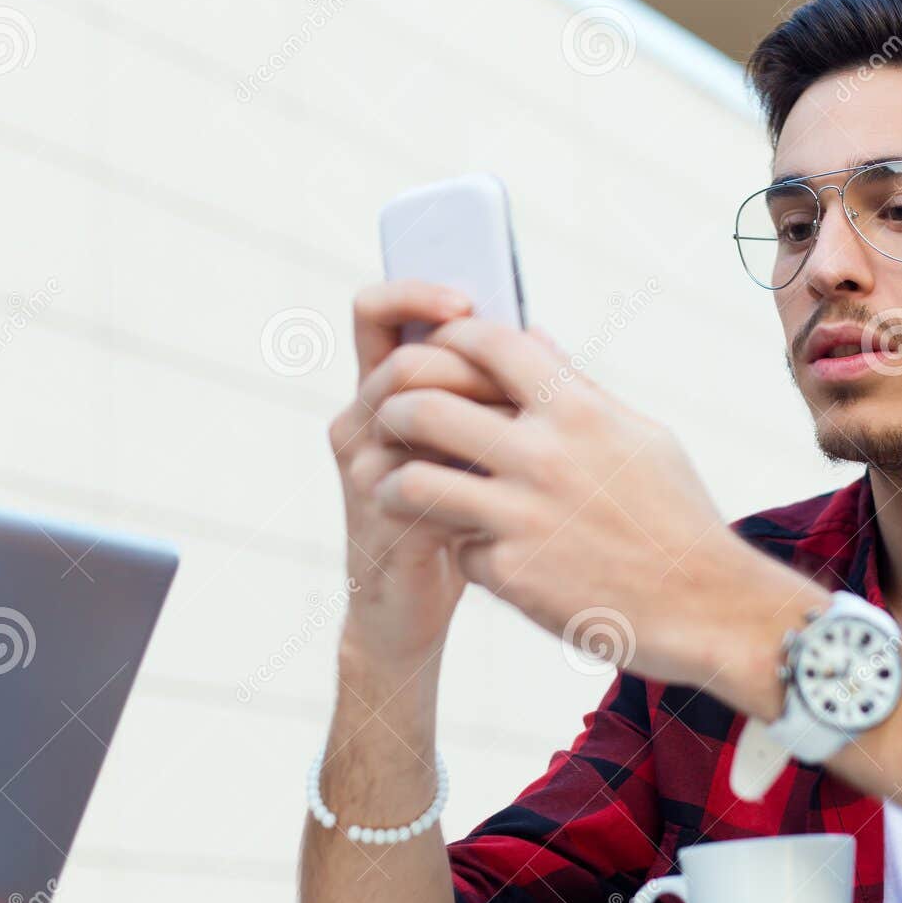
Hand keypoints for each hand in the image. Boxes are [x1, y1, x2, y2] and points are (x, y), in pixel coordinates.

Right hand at [329, 281, 517, 662]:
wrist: (412, 607)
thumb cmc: (456, 515)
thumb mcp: (476, 446)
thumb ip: (495, 391)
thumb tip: (541, 334)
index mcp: (381, 391)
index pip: (377, 315)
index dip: (415, 295)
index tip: (468, 302)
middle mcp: (360, 421)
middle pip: (402, 362)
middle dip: (468, 366)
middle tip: (519, 384)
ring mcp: (363, 470)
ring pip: (410, 414)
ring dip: (479, 418)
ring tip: (527, 434)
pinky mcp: (381, 516)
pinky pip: (425, 478)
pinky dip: (477, 476)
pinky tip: (515, 486)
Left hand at [362, 318, 810, 696]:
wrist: (707, 608)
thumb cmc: (679, 519)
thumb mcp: (642, 438)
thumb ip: (579, 388)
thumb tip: (533, 339)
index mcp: (579, 411)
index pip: (489, 345)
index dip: (448, 340)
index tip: (436, 352)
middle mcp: (545, 457)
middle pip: (426, 407)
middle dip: (396, 409)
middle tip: (394, 422)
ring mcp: (523, 518)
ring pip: (416, 481)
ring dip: (397, 483)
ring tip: (402, 489)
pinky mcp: (512, 574)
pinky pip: (457, 549)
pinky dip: (464, 551)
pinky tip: (484, 556)